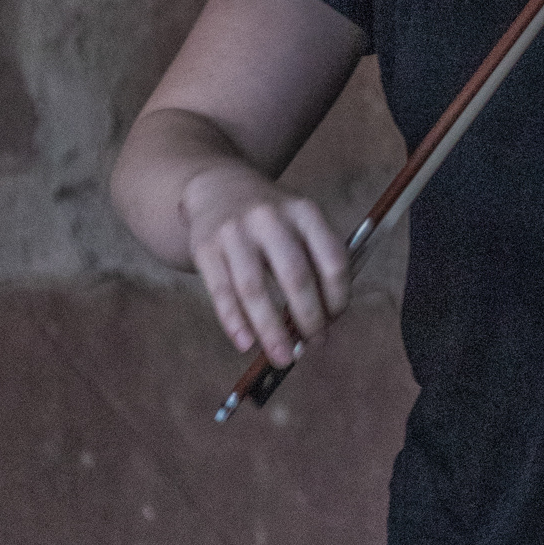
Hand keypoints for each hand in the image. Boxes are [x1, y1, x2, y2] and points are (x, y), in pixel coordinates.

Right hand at [179, 163, 350, 368]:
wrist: (218, 187)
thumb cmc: (271, 218)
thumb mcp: (299, 221)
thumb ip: (314, 262)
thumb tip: (323, 321)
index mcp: (304, 211)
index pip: (332, 259)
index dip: (337, 295)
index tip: (336, 319)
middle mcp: (270, 218)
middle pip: (295, 276)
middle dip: (309, 318)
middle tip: (315, 344)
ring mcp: (235, 231)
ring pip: (254, 290)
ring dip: (271, 331)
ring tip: (282, 357)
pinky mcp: (206, 247)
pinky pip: (221, 292)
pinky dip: (235, 323)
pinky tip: (246, 344)